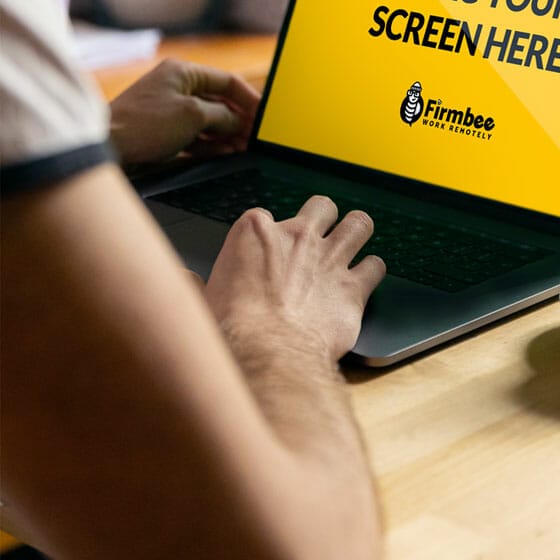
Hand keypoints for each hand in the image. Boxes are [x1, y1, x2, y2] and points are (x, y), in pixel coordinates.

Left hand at [109, 59, 259, 165]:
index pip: (228, 81)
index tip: (264, 117)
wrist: (107, 146)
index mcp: (184, 72)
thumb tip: (239, 122)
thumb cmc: (145, 124)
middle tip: (255, 138)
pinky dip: (210, 143)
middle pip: (219, 102)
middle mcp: (177, 87)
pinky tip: (224, 153)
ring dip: (227, 135)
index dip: (249, 98)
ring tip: (243, 149)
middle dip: (239, 120)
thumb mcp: (194, 115)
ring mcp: (170, 109)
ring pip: (209, 120)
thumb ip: (223, 116)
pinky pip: (195, 135)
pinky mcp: (164, 130)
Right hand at [203, 196, 385, 363]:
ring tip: (355, 240)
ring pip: (358, 224)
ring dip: (358, 231)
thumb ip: (193, 284)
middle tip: (321, 234)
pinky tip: (366, 278)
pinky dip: (372, 271)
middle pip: (322, 207)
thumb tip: (181, 280)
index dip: (270, 235)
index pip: (266, 216)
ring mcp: (330, 259)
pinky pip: (376, 266)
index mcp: (256, 232)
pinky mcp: (354, 287)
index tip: (268, 251)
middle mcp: (298, 237)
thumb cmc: (232, 329)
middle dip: (324, 218)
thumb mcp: (200, 299)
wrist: (267, 353)